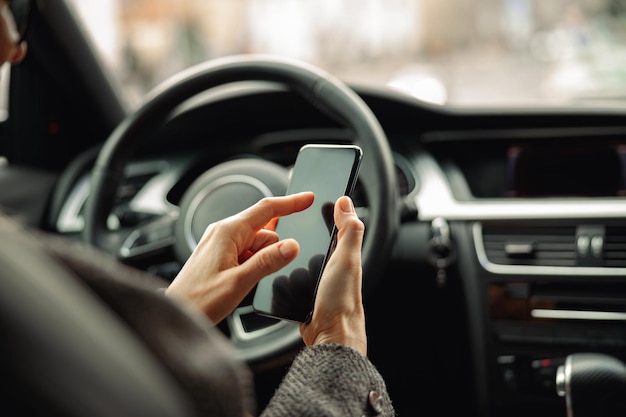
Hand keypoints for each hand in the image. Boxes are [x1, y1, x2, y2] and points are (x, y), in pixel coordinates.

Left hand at [166, 192, 313, 323]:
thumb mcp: (240, 282)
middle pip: (263, 232)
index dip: (291, 203)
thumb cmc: (199, 299)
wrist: (177, 312)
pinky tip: (238, 280)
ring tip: (239, 281)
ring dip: (257, 261)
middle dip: (269, 251)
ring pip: (255, 244)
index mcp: (227, 232)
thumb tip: (292, 246)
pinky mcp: (218, 254)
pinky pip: (245, 253)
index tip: (308, 198)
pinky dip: (249, 264)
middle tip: (253, 274)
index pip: (266, 209)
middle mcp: (222, 232)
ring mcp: (219, 243)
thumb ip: (268, 262)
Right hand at [299, 196, 366, 355]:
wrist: (329, 337)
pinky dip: (284, 282)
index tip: (308, 205)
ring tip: (292, 270)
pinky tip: (286, 285)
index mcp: (345, 254)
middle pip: (309, 242)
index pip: (334, 225)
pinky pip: (287, 280)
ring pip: (294, 262)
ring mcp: (317, 281)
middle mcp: (332, 266)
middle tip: (293, 244)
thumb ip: (349, 230)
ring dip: (289, 265)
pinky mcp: (303, 295)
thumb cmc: (342, 301)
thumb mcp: (347, 259)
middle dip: (299, 244)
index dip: (323, 212)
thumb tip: (346, 202)